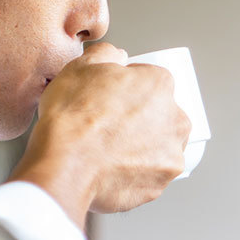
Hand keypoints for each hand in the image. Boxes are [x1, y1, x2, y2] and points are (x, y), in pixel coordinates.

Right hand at [10, 42, 189, 223]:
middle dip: (140, 120)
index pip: (150, 82)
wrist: (64, 165)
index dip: (127, 89)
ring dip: (139, 149)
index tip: (112, 100)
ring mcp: (170, 156)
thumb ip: (107, 53)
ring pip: (156, 149)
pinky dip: (133, 175)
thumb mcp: (81, 66)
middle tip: (109, 127)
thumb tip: (118, 56)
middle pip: (160, 116)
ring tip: (107, 152)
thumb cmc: (72, 116)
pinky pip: (147, 177)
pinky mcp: (159, 186)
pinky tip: (110, 170)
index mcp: (160, 86)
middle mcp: (175, 120)